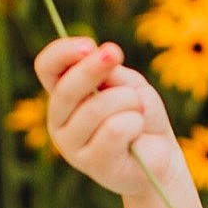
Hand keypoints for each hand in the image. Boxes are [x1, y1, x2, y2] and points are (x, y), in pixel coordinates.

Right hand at [34, 37, 181, 197]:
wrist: (159, 156)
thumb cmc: (140, 115)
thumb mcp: (127, 83)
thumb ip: (108, 70)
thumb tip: (96, 55)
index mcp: (63, 95)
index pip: (47, 68)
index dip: (63, 52)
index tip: (89, 45)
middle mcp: (59, 120)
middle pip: (65, 89)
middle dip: (94, 68)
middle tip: (116, 55)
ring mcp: (71, 145)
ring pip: (95, 108)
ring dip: (128, 101)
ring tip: (138, 112)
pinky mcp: (91, 163)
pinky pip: (114, 129)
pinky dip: (135, 122)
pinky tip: (137, 132)